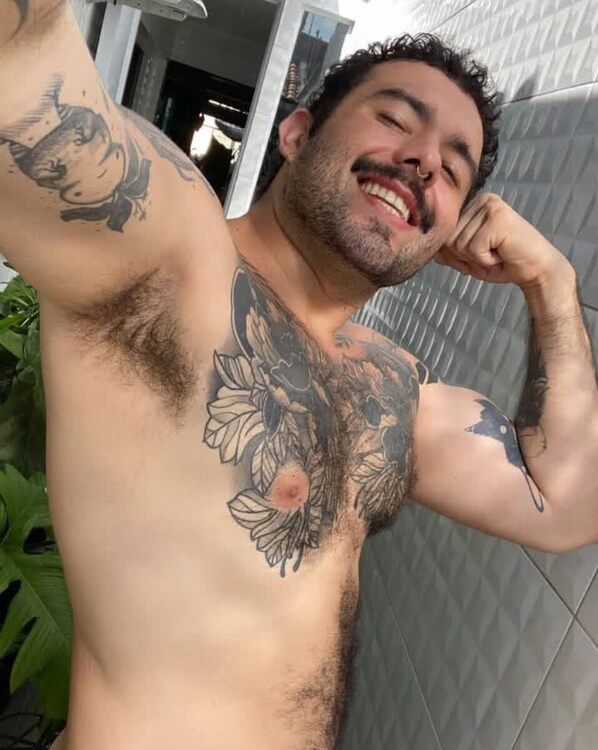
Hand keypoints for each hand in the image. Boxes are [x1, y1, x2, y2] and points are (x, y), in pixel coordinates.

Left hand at [435, 193, 570, 289]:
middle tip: (491, 256)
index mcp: (474, 206)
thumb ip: (448, 251)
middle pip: (449, 239)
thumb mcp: (469, 257)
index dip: (457, 255)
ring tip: (498, 254)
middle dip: (466, 258)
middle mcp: (482, 201)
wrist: (537, 269)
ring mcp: (491, 207)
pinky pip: (473, 249)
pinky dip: (485, 260)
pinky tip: (502, 253)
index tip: (480, 256)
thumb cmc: (504, 263)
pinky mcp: (497, 219)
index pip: (445, 234)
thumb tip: (427, 247)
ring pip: (459, 245)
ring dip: (477, 260)